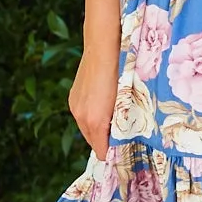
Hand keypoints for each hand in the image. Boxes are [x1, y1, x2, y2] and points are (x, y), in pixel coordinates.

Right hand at [69, 44, 119, 158]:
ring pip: (88, 129)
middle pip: (94, 143)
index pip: (102, 151)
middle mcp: (81, 116)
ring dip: (100, 130)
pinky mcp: (73, 98)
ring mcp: (75, 106)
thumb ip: (125, 121)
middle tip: (124, 140)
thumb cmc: (122, 71)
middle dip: (107, 143)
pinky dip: (93, 118)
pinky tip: (105, 107)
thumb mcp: (128, 100)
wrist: (103, 45)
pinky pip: (83, 117)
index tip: (125, 155)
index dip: (114, 154)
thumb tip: (126, 137)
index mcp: (96, 120)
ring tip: (116, 122)